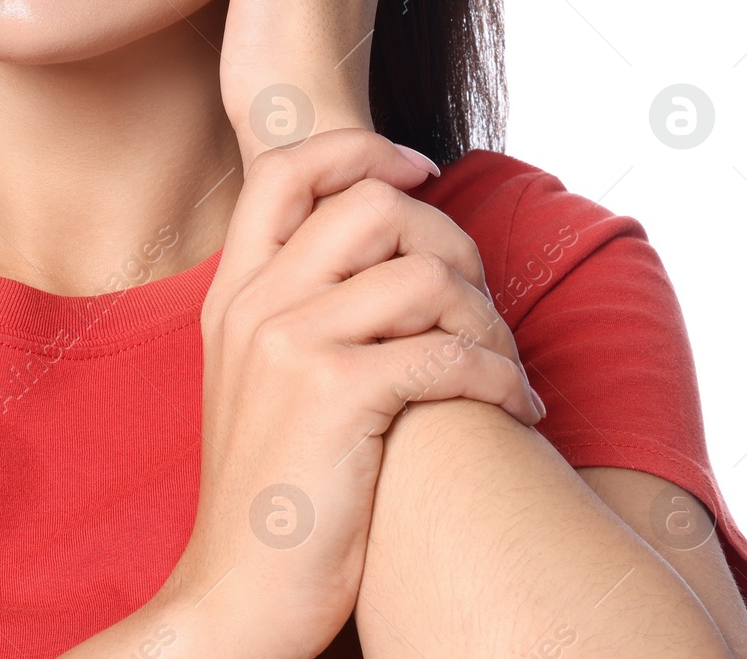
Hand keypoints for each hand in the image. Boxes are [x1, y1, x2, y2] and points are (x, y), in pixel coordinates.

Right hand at [157, 129, 541, 658]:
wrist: (234, 597)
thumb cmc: (269, 494)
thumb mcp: (253, 379)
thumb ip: (291, 307)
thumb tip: (378, 253)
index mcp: (231, 293)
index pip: (284, 168)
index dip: (361, 149)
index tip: (419, 173)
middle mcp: (253, 305)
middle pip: (370, 203)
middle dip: (448, 237)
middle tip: (476, 293)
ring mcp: (288, 347)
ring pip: (422, 273)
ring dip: (488, 318)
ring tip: (502, 365)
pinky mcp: (333, 398)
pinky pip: (446, 350)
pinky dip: (499, 375)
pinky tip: (514, 408)